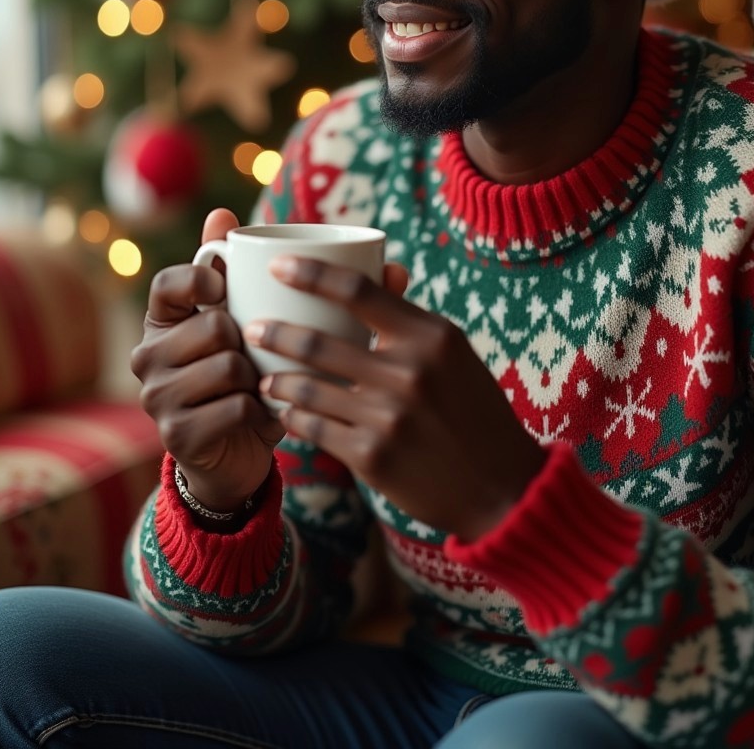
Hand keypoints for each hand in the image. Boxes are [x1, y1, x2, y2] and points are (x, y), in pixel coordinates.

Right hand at [131, 208, 284, 512]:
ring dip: (257, 378)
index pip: (168, 283)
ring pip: (228, 366)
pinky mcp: (176, 436)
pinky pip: (236, 406)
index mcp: (159, 322)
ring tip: (257, 387)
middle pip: (213, 325)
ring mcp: (156, 398)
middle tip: (255, 359)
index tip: (225, 290)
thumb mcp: (234, 321)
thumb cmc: (239, 376)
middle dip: (248, 342)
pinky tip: (259, 417)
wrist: (234, 455)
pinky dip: (260, 411)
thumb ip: (229, 269)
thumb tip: (221, 213)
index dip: (202, 280)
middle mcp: (146, 358)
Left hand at [243, 256, 546, 540]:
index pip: (358, 289)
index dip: (310, 273)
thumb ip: (410, 320)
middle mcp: (409, 372)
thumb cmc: (475, 410)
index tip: (277, 266)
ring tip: (264, 378)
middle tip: (250, 328)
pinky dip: (294, 418)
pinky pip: (315, 429)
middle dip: (274, 332)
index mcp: (431, 335)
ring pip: (308, 388)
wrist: (502, 487)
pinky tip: (285, 413)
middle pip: (318, 341)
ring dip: (278, 380)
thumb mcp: (454, 353)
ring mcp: (389, 416)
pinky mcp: (373, 457)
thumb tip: (380, 269)